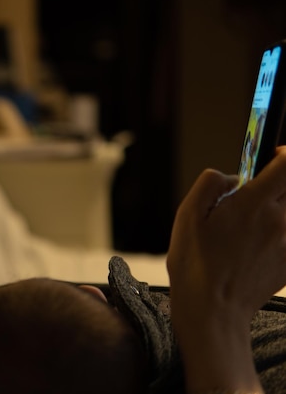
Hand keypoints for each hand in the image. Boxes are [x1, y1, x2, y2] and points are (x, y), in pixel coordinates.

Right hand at [168, 147, 285, 318]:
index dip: (283, 153)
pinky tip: (252, 246)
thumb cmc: (195, 263)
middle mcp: (279, 221)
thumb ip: (210, 184)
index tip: (272, 155)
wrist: (212, 310)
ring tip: (250, 224)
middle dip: (277, 182)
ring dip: (276, 208)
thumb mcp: (187, 215)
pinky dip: (276, 232)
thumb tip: (232, 176)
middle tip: (254, 193)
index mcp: (253, 205)